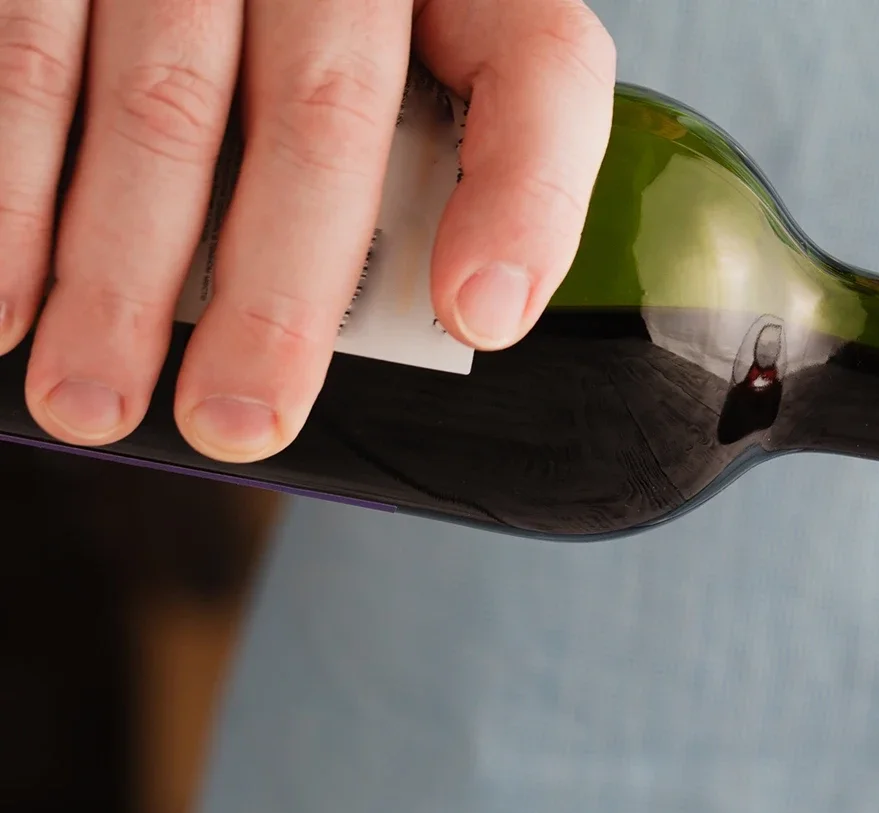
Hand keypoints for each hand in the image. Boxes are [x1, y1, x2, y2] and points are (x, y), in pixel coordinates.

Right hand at [0, 0, 614, 459]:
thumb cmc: (315, 29)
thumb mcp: (423, 56)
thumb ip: (463, 165)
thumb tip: (473, 314)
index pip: (538, 62)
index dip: (523, 196)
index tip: (478, 317)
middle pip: (327, 112)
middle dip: (277, 289)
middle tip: (239, 421)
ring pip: (160, 103)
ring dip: (113, 270)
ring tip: (90, 400)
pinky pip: (22, 58)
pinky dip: (6, 193)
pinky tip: (2, 301)